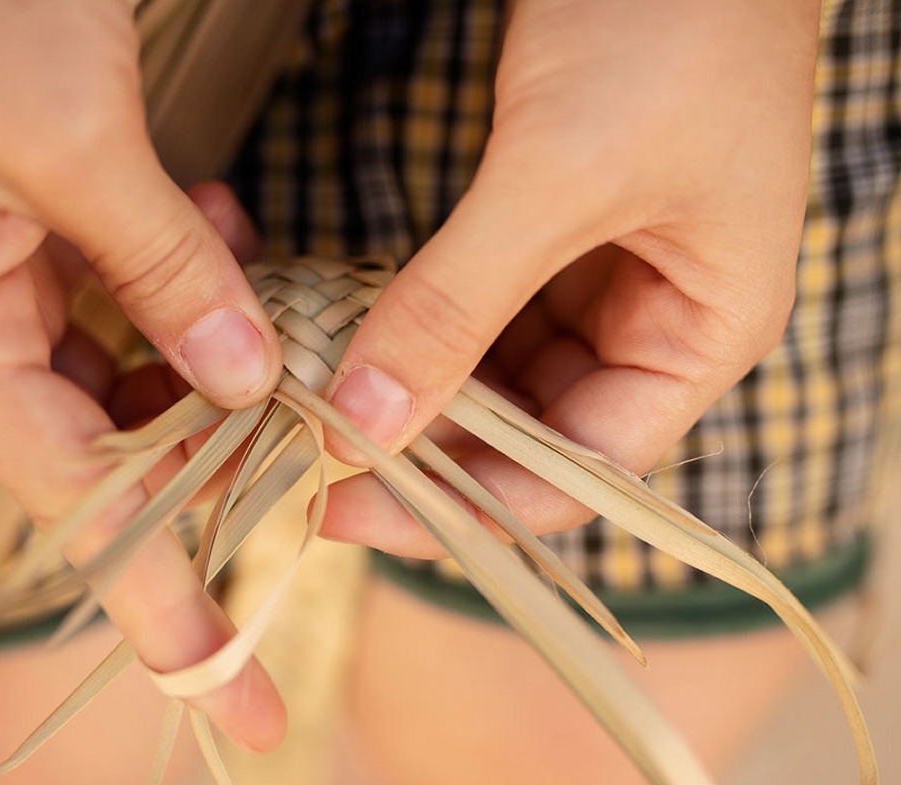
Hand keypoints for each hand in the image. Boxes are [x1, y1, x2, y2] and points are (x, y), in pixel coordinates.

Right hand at [0, 0, 284, 748]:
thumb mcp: (70, 142)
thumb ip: (163, 272)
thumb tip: (246, 382)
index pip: (76, 509)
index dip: (164, 604)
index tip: (236, 695)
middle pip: (109, 454)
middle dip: (216, 472)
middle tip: (319, 503)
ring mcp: (3, 280)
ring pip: (129, 373)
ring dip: (213, 363)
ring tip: (282, 334)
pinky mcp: (36, 230)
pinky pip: (126, 295)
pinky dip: (187, 281)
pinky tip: (222, 228)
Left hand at [322, 0, 820, 553]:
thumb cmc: (668, 22)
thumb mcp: (559, 175)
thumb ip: (458, 306)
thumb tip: (364, 422)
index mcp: (702, 334)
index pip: (580, 473)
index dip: (465, 506)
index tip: (349, 509)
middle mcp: (654, 323)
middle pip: (529, 436)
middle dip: (424, 455)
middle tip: (309, 468)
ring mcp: (598, 279)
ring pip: (491, 379)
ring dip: (408, 394)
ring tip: (312, 416)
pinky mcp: (546, 234)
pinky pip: (471, 312)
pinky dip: (410, 328)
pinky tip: (343, 345)